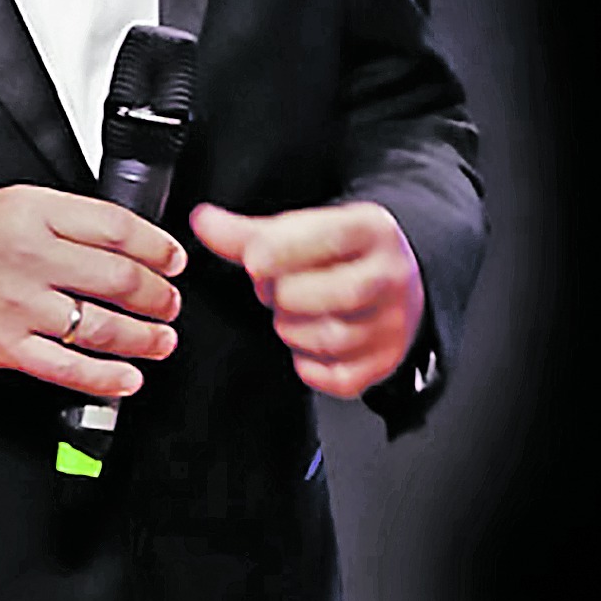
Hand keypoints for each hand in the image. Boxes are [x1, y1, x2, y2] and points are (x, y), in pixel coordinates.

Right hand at [0, 184, 185, 398]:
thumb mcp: (7, 201)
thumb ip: (60, 217)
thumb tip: (118, 238)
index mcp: (33, 213)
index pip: (116, 227)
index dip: (156, 246)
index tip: (172, 258)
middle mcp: (31, 257)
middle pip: (119, 278)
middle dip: (159, 295)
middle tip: (170, 301)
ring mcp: (20, 306)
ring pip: (102, 326)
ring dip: (143, 337)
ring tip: (161, 339)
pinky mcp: (7, 347)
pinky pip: (67, 369)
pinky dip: (105, 378)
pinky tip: (127, 379)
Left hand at [189, 200, 423, 397]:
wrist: (397, 281)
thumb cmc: (341, 254)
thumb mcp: (305, 229)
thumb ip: (250, 232)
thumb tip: (204, 222)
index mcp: (370, 230)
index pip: (328, 236)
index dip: (280, 250)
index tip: (254, 260)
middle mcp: (389, 276)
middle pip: (326, 293)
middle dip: (282, 294)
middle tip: (272, 289)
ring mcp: (392, 323)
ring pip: (330, 338)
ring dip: (291, 330)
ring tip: (290, 313)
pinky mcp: (385, 361)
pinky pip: (338, 378)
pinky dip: (309, 366)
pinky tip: (306, 344)